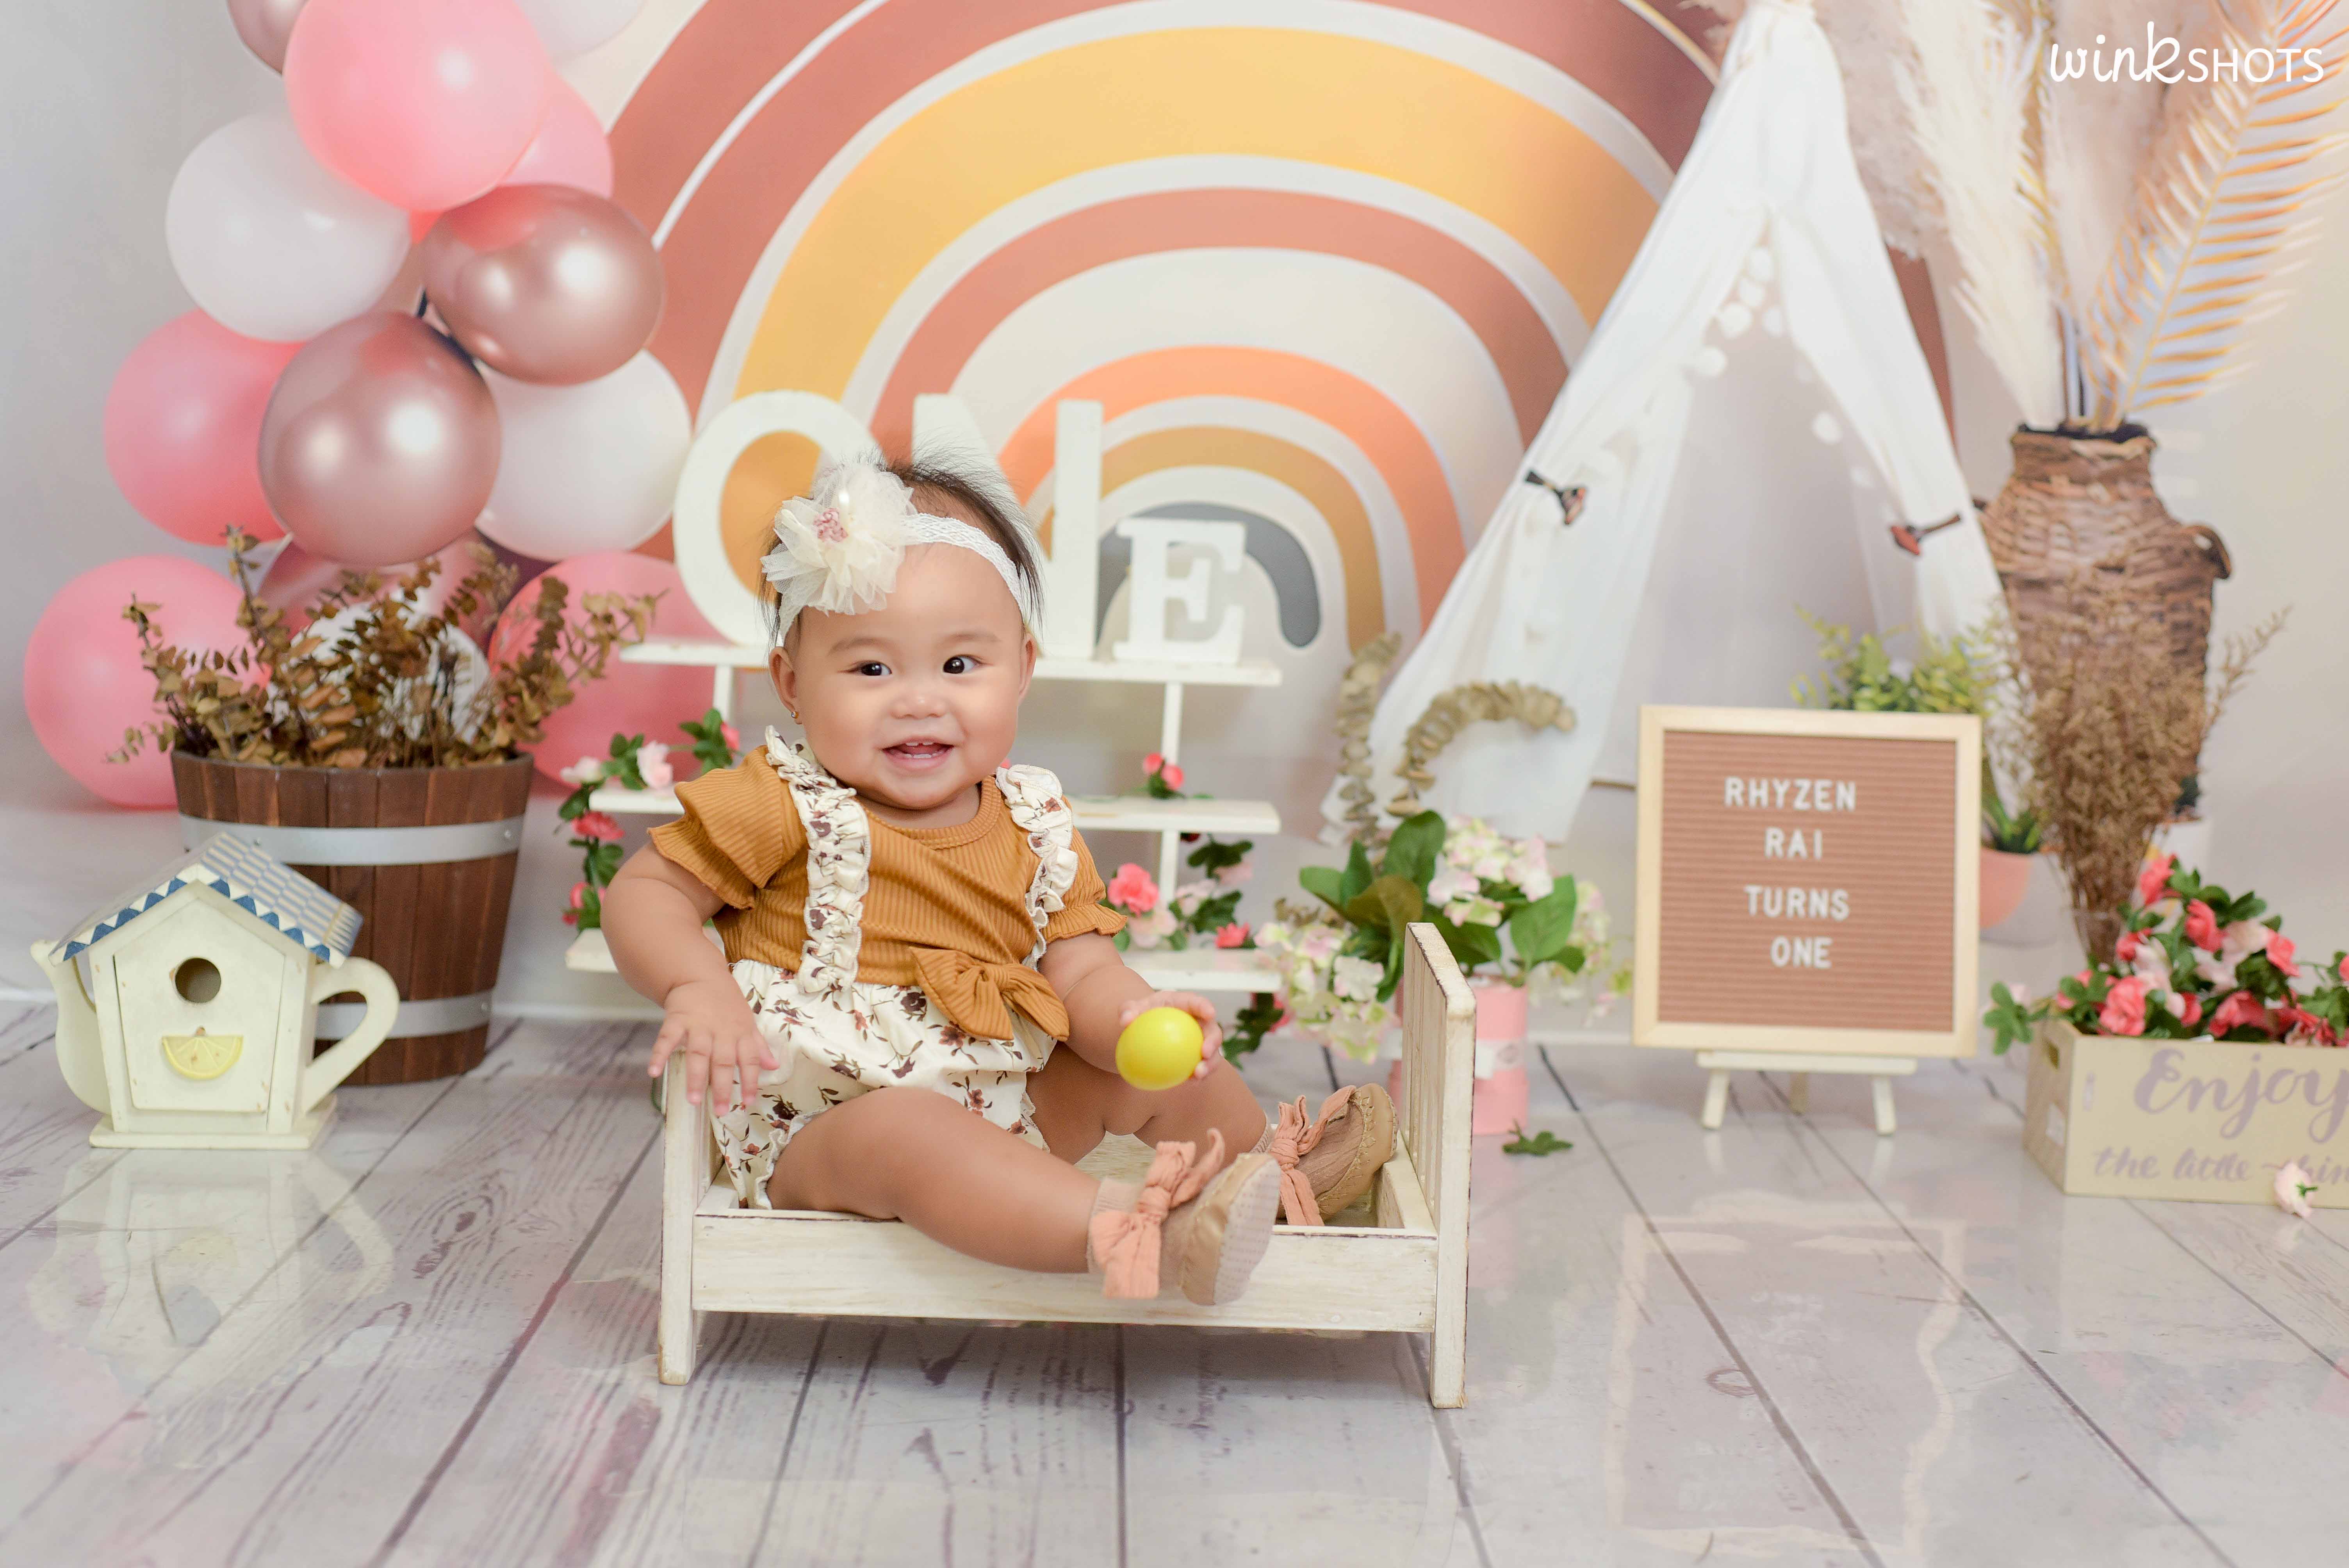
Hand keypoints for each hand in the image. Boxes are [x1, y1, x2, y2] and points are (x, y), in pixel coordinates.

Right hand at [647, 977, 776, 1113]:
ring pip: (699, 1053)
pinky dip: (660, 1054)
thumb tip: (774, 1066)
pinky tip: (654, 1072)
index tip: (747, 1103)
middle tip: (719, 1110)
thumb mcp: (747, 1022)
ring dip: (696, 1077)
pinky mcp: (677, 1019)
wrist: (700, 975)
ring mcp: (698, 1025)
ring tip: (693, 1100)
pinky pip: (667, 1038)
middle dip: (722, 1087)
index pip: (749, 1060)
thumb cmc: (726, 1004)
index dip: (750, 1081)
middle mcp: (721, 1032)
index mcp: (741, 1033)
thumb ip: (758, 1046)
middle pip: (723, 1061)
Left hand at [1117, 990, 1225, 1080]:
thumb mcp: (1132, 1009)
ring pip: (1212, 1053)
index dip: (1206, 1007)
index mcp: (1185, 1004)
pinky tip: (1190, 1083)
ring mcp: (1200, 1041)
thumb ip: (1128, 1010)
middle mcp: (1198, 1022)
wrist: (1147, 1029)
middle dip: (1213, 1041)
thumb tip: (1125, 1020)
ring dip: (1210, 1064)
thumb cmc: (1142, 1014)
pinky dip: (1199, 1075)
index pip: (1198, 1003)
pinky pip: (1201, 1066)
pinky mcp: (1197, 1057)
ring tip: (1199, 1075)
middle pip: (1212, 1030)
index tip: (1210, 1013)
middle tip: (1205, 1053)